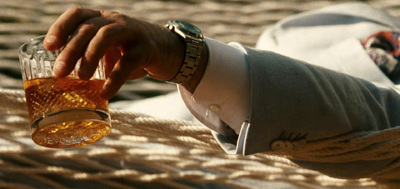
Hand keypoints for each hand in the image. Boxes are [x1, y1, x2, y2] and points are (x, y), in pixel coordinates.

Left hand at [44, 8, 190, 98]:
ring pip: (105, 36)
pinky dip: (114, 79)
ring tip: (80, 78)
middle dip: (70, 49)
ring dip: (89, 56)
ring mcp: (132, 33)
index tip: (49, 47)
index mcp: (104, 19)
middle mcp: (116, 21)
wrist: (171, 52)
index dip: (61, 27)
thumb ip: (92, 58)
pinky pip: (127, 62)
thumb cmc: (134, 52)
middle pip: (88, 27)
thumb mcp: (111, 50)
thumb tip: (66, 82)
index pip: (78, 14)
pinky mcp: (146, 49)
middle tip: (59, 72)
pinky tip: (105, 93)